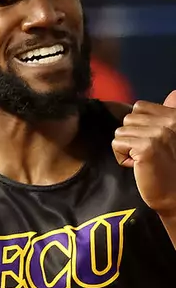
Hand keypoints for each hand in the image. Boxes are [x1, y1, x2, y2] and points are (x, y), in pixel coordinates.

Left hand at [113, 91, 175, 213]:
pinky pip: (117, 144)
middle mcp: (170, 120)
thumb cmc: (170, 166)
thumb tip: (174, 93)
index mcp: (175, 115)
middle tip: (146, 153)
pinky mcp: (146, 147)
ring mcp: (158, 133)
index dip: (137, 126)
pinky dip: (122, 157)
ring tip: (143, 159)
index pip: (139, 107)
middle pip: (127, 119)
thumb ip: (167, 115)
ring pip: (120, 132)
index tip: (150, 142)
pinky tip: (138, 166)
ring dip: (126, 148)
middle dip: (131, 138)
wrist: (174, 194)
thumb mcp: (172, 135)